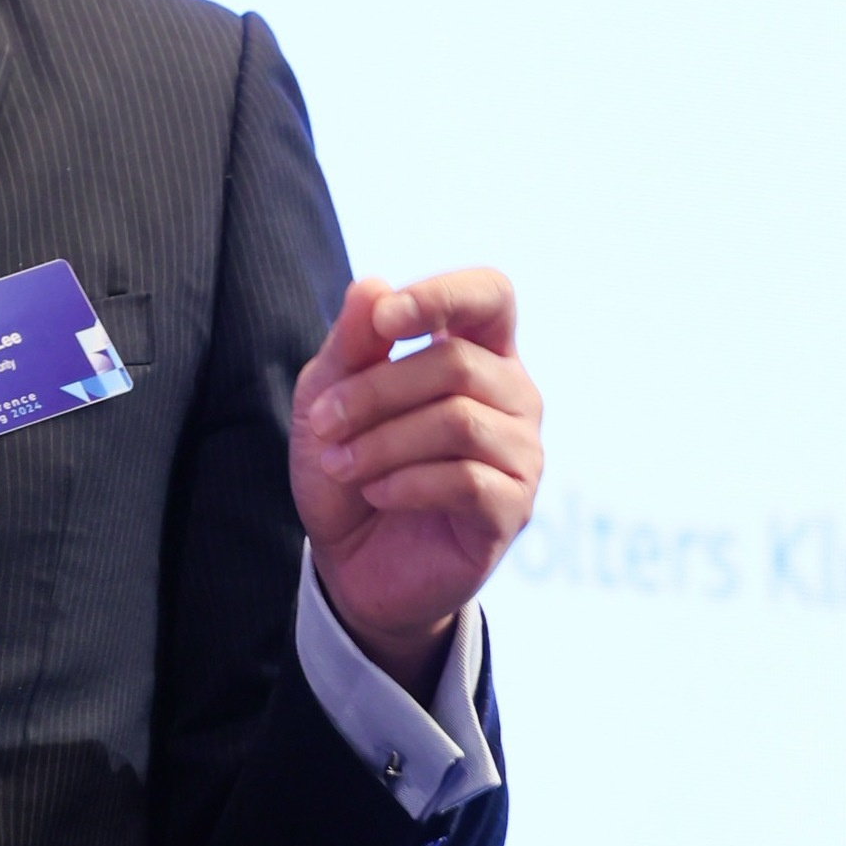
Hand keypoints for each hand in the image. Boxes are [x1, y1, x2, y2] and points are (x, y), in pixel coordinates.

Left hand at [289, 270, 542, 698]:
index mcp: (477, 350)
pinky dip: (406, 483)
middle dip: (376, 390)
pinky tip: (376, 493)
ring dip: (382, 440)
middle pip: (458, 363)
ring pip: (459, 421)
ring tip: (340, 462)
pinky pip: (466, 480)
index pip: (491, 294)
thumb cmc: (348, 463)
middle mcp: (513, 395)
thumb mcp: (329, 396)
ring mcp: (521, 453)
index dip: (442, 295)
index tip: (383, 321)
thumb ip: (352, 344)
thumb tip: (373, 285)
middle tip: (324, 422)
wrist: (348, 560)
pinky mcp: (512, 509)